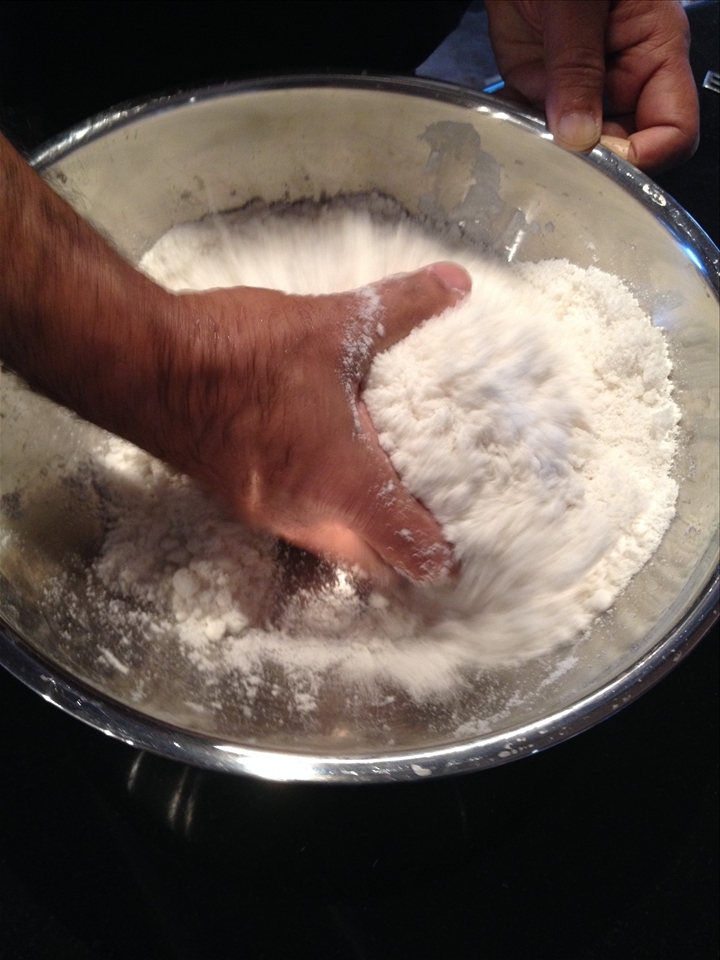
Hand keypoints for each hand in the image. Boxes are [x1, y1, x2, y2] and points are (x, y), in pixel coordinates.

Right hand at [150, 265, 470, 583]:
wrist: (145, 365)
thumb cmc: (239, 354)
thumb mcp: (330, 325)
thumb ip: (399, 306)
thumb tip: (454, 282)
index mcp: (340, 482)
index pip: (405, 544)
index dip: (438, 555)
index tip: (460, 556)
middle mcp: (307, 514)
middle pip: (371, 561)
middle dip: (403, 550)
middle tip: (436, 518)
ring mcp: (269, 513)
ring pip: (333, 546)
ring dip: (363, 532)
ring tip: (393, 494)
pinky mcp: (242, 500)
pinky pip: (300, 524)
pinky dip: (327, 513)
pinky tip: (333, 470)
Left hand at [485, 0, 698, 171]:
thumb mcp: (575, 4)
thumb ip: (577, 66)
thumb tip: (579, 135)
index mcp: (654, 50)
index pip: (671, 130)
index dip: (643, 156)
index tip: (603, 158)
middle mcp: (620, 75)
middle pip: (622, 148)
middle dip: (590, 161)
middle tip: (555, 157)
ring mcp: (579, 85)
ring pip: (574, 147)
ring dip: (548, 151)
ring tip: (525, 134)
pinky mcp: (541, 86)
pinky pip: (534, 127)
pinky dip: (517, 132)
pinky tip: (505, 122)